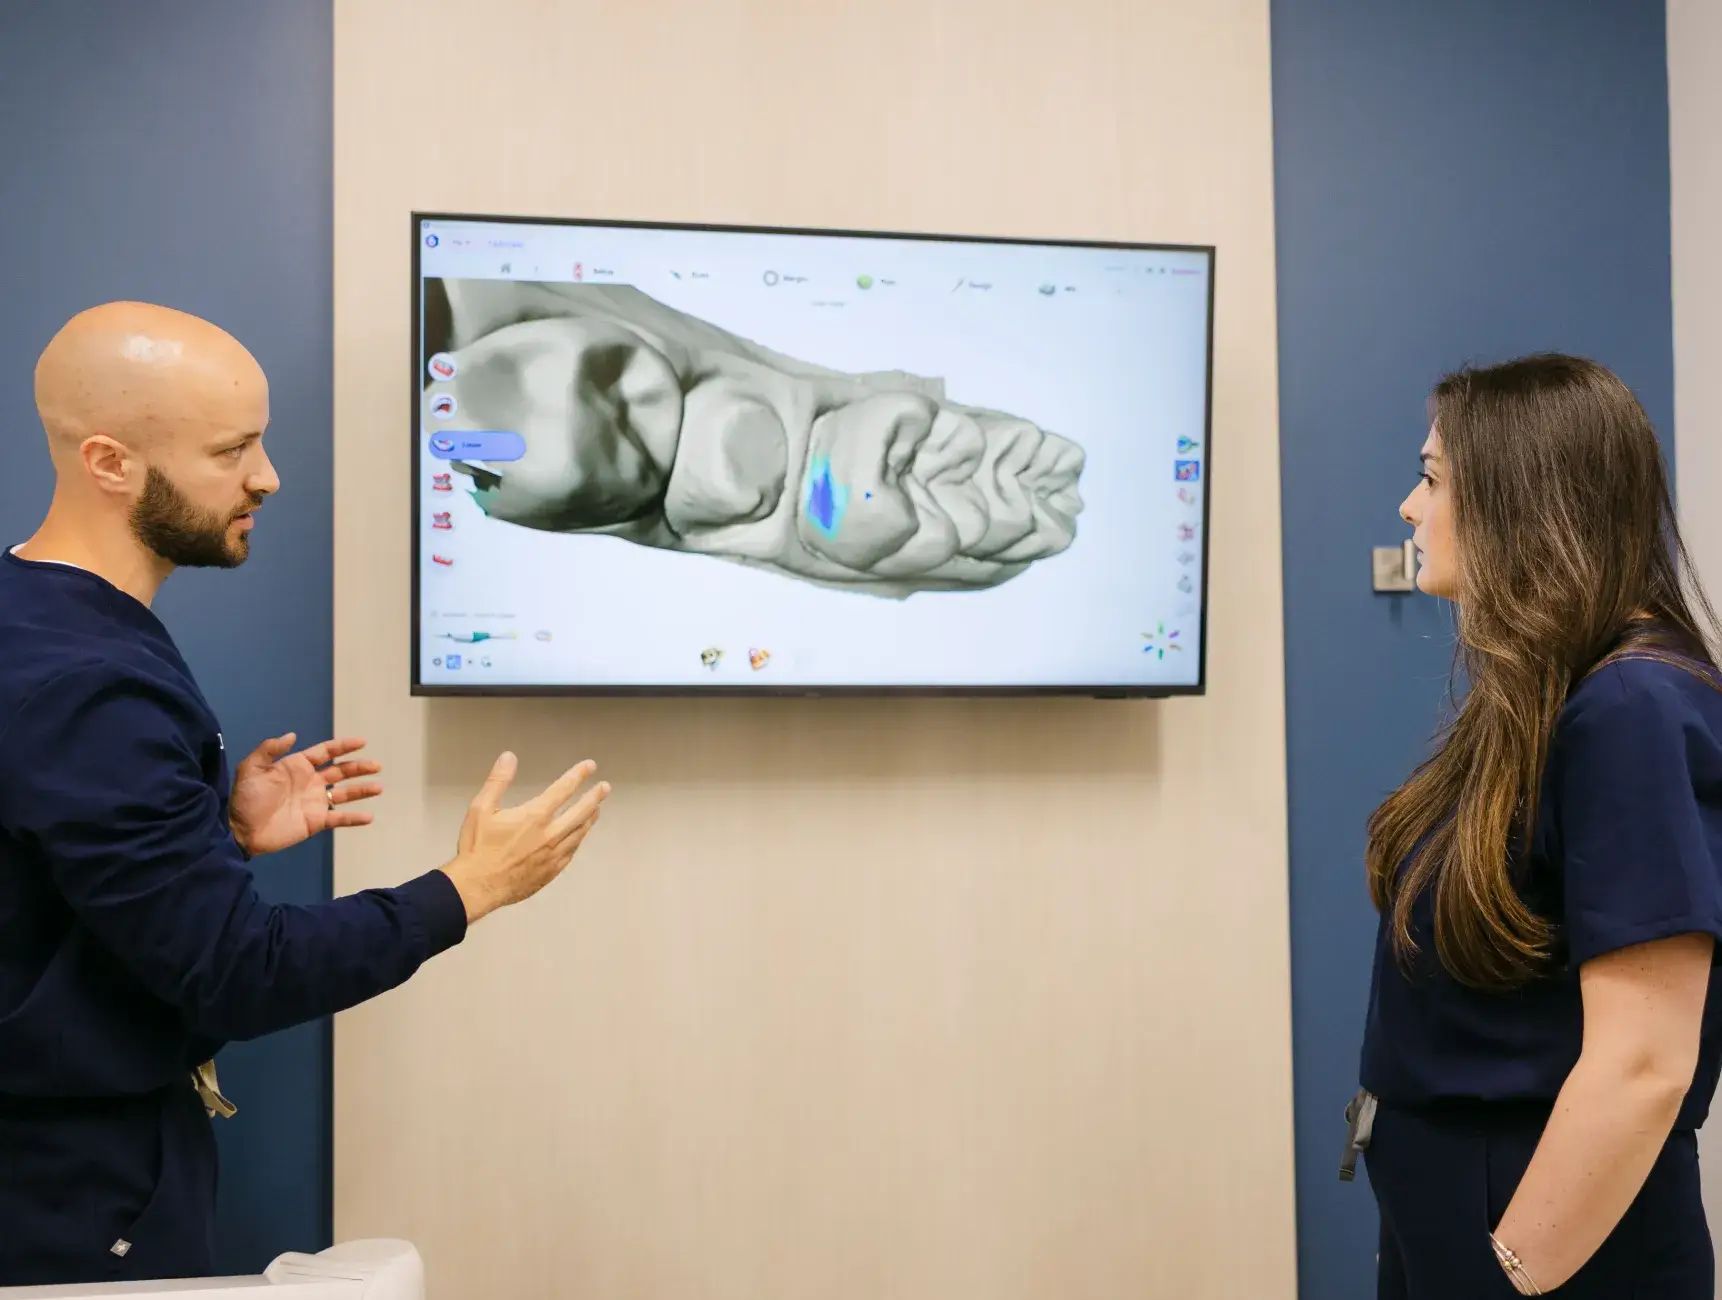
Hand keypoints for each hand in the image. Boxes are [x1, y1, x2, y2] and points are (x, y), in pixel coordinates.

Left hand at [229, 733, 383, 856]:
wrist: (240, 830)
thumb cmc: (246, 798)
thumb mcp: (251, 768)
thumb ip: (270, 749)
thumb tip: (292, 735)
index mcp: (297, 767)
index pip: (326, 752)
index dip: (343, 746)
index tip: (362, 742)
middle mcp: (310, 782)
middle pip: (341, 771)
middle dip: (359, 767)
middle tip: (377, 765)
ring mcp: (315, 802)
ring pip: (344, 793)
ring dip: (362, 790)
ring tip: (379, 787)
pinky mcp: (316, 822)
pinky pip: (339, 818)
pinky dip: (354, 818)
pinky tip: (370, 817)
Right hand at [442, 752, 609, 923]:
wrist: (477, 886)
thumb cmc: (477, 848)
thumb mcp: (480, 808)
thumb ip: (497, 781)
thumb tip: (509, 757)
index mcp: (534, 816)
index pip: (563, 789)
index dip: (578, 775)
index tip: (589, 766)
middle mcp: (549, 834)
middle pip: (581, 811)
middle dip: (595, 797)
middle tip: (605, 787)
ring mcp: (553, 854)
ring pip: (580, 832)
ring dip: (590, 818)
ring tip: (597, 809)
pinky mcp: (551, 871)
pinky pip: (572, 852)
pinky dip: (579, 840)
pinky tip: (579, 836)